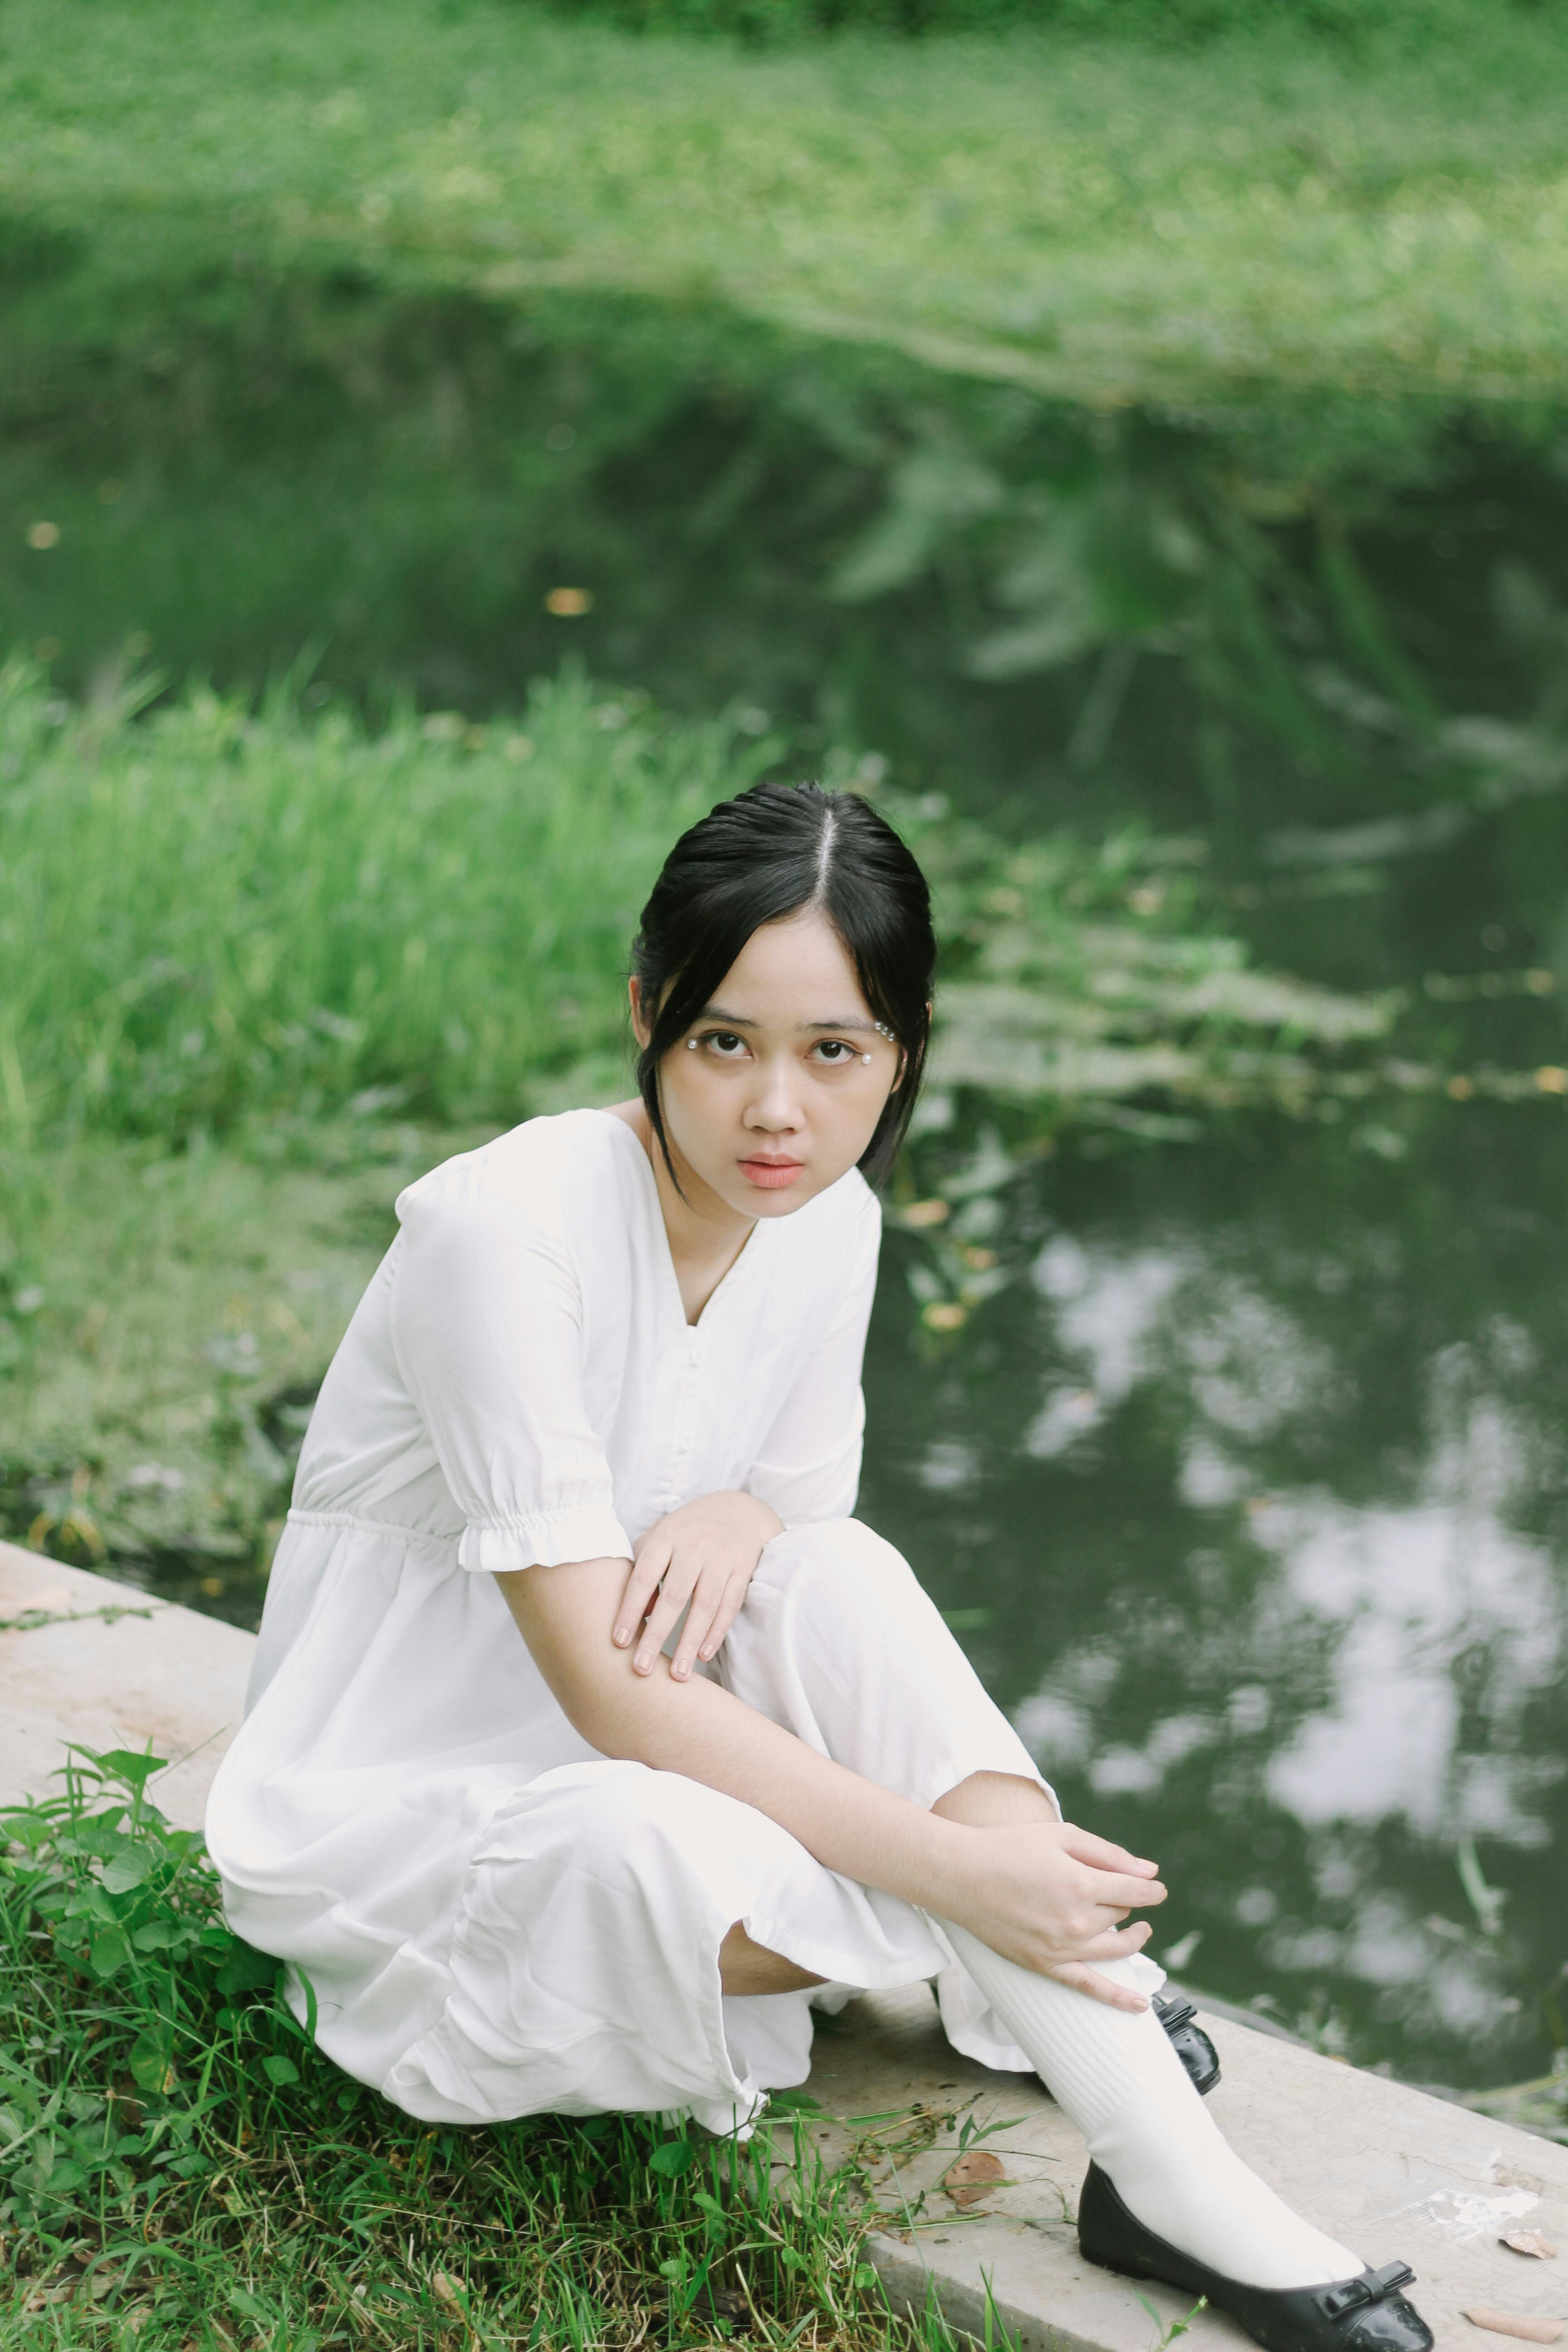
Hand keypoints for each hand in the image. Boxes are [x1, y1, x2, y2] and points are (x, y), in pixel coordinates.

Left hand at [613, 1491, 783, 1681]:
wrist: (738, 1510)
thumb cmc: (687, 1531)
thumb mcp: (660, 1539)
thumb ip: (644, 1570)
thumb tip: (639, 1614)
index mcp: (666, 1537)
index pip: (644, 1578)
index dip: (630, 1610)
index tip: (618, 1642)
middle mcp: (694, 1547)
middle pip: (674, 1597)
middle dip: (656, 1636)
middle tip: (642, 1669)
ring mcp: (721, 1558)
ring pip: (705, 1606)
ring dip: (689, 1643)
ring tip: (678, 1675)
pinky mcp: (743, 1570)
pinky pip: (729, 1605)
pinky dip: (716, 1632)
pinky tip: (702, 1654)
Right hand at [942, 1820, 1167, 2012]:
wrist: (960, 1875)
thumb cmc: (1010, 1848)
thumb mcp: (1061, 1836)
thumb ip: (1108, 1853)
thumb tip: (1149, 1872)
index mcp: (1082, 1883)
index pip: (1135, 1893)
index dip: (1151, 1889)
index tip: (1156, 1888)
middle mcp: (1076, 1920)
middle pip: (1120, 1915)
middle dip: (1122, 1901)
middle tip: (1109, 1888)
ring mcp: (1061, 1948)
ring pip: (1114, 1947)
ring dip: (1133, 1939)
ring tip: (1139, 1930)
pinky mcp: (1044, 1965)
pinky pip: (1089, 1987)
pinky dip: (1117, 1999)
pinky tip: (1140, 2005)